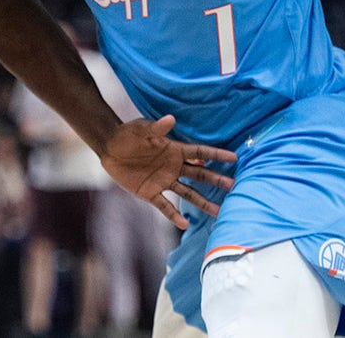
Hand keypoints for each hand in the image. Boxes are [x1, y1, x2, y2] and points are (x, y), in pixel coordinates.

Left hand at [99, 115, 235, 228]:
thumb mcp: (142, 130)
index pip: (200, 153)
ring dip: (203, 202)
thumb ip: (156, 128)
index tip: (234, 158)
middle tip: (234, 187)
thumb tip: (170, 119)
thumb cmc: (129, 134)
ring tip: (218, 212)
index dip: (216, 155)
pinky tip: (184, 224)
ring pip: (188, 193)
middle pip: (200, 175)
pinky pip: (165, 206)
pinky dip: (174, 215)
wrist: (110, 148)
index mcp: (175, 150)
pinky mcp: (151, 193)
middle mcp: (174, 167)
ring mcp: (164, 181)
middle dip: (216, 180)